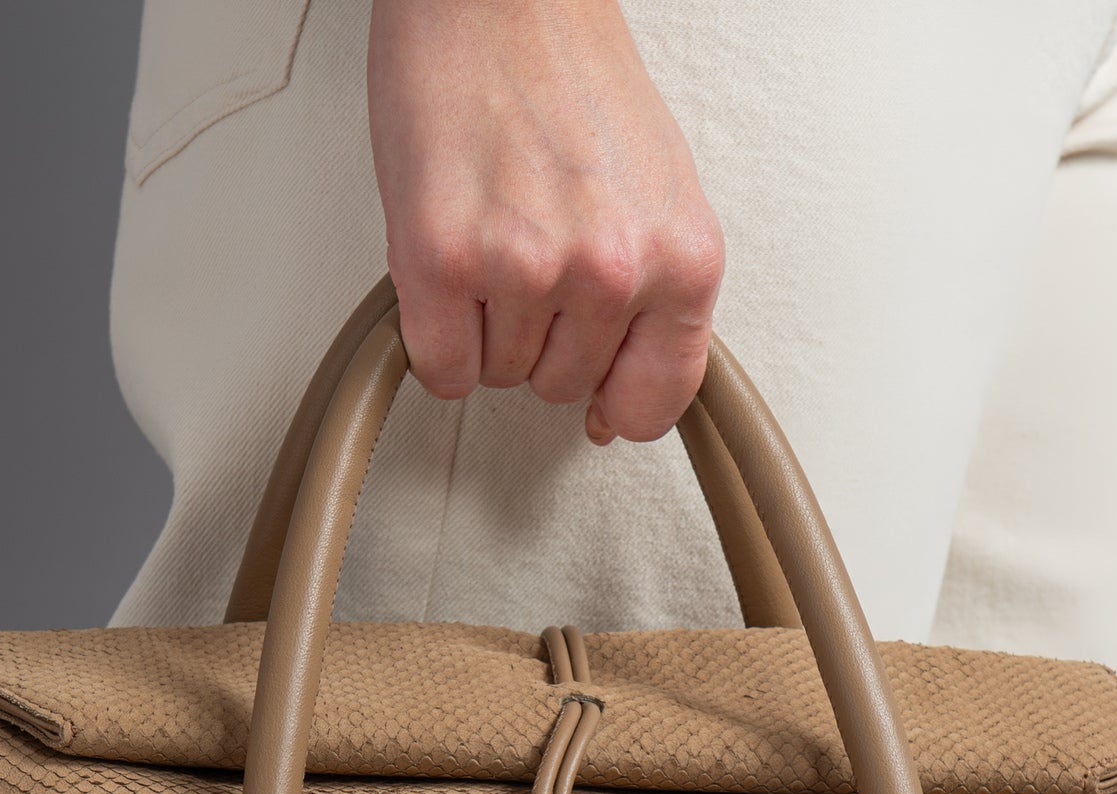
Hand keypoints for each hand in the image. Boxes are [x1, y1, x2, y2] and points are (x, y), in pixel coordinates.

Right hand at [368, 0, 723, 443]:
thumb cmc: (567, 70)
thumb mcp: (654, 189)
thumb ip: (653, 294)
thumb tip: (623, 398)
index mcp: (682, 255)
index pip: (658, 397)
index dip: (618, 400)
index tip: (600, 395)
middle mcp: (613, 269)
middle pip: (563, 385)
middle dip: (540, 335)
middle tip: (528, 252)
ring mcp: (525, 268)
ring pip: (497, 373)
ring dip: (484, 322)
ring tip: (490, 232)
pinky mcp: (441, 260)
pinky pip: (439, 364)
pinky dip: (433, 334)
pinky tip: (445, 267)